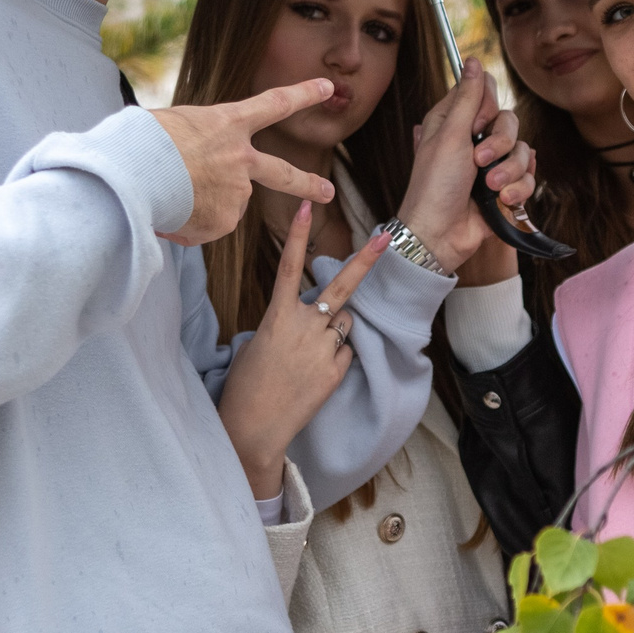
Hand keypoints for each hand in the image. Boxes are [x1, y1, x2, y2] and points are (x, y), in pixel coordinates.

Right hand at [152, 80, 338, 245]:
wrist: (137, 172)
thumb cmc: (143, 142)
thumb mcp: (174, 125)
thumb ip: (197, 143)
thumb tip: (192, 173)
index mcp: (228, 122)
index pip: (274, 104)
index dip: (303, 95)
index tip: (328, 87)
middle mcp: (240, 158)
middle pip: (283, 174)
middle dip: (308, 184)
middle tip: (329, 192)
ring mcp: (236, 191)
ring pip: (225, 205)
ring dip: (203, 206)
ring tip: (170, 197)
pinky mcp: (224, 220)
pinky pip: (207, 227)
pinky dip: (190, 225)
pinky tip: (170, 213)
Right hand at [217, 201, 387, 497]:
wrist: (254, 427)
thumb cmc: (246, 386)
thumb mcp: (256, 344)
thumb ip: (284, 324)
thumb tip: (308, 321)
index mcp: (277, 316)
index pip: (289, 266)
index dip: (300, 235)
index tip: (307, 206)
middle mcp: (305, 326)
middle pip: (342, 287)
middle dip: (367, 259)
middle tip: (387, 237)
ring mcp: (324, 347)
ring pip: (343, 324)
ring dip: (335, 330)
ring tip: (308, 357)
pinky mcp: (337, 370)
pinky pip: (345, 352)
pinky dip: (336, 357)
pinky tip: (313, 376)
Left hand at [395, 59, 537, 274]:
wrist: (440, 235)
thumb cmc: (434, 186)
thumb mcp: (449, 136)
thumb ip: (467, 99)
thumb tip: (472, 60)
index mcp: (454, 121)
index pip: (486, 91)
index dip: (487, 106)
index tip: (477, 123)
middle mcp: (473, 139)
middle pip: (510, 120)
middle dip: (500, 142)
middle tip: (479, 160)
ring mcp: (491, 165)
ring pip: (523, 150)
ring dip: (508, 171)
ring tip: (490, 187)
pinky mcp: (505, 188)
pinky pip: (529, 177)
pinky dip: (517, 190)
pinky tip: (502, 200)